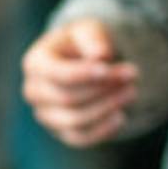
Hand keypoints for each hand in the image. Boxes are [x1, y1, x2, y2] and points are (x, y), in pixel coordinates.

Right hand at [22, 19, 138, 146]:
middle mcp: (34, 91)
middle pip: (68, 98)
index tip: (111, 69)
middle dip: (103, 88)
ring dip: (107, 108)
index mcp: (35, 63)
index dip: (85, 74)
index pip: (58, 74)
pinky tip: (121, 116)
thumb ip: (92, 37)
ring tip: (132, 91)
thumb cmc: (82, 42)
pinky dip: (102, 131)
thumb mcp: (87, 29)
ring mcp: (45, 114)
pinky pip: (79, 138)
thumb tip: (101, 54)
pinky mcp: (60, 130)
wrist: (80, 60)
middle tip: (133, 74)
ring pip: (74, 120)